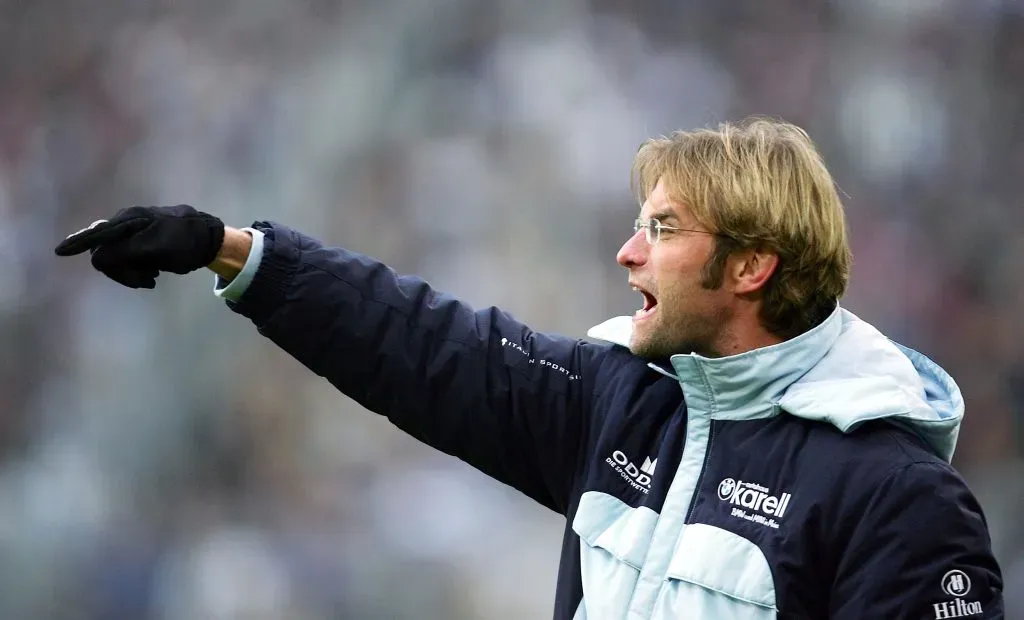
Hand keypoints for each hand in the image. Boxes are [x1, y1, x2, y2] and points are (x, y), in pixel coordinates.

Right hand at [55, 205, 224, 288]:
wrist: (208, 240)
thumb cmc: (184, 241)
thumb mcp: (156, 248)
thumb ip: (126, 251)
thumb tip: (98, 258)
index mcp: (129, 221)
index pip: (98, 234)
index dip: (78, 243)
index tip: (60, 252)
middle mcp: (127, 224)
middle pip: (107, 252)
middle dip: (121, 270)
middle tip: (146, 282)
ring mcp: (133, 234)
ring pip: (118, 260)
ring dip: (131, 273)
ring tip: (153, 278)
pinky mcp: (140, 243)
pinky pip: (128, 261)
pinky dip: (138, 271)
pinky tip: (154, 276)